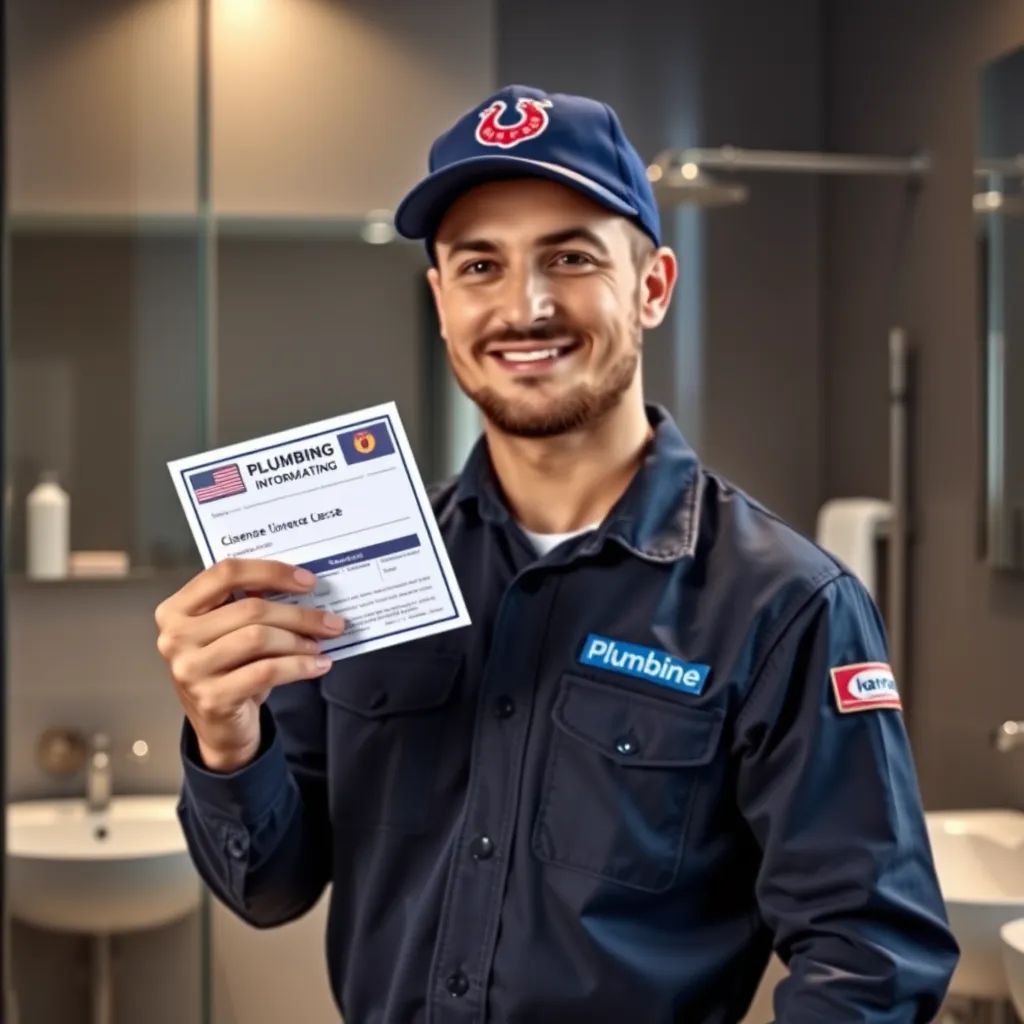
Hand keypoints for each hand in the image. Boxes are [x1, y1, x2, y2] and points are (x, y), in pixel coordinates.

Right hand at [155, 559, 344, 771]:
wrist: (217, 726)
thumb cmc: (228, 667)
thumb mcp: (229, 631)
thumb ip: (250, 604)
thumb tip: (303, 585)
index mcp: (176, 609)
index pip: (226, 573)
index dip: (271, 571)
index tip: (308, 581)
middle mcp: (175, 637)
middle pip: (250, 609)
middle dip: (298, 614)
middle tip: (331, 620)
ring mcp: (190, 669)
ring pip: (259, 639)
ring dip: (299, 640)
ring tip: (321, 642)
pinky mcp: (212, 698)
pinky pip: (266, 672)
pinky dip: (299, 666)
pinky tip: (319, 664)